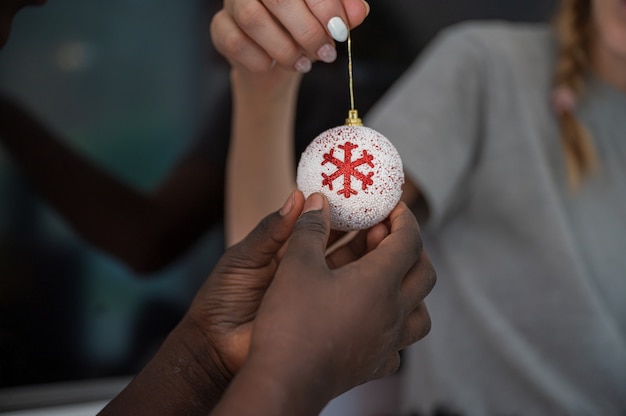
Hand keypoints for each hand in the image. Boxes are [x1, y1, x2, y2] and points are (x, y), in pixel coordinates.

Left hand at [181, 190, 390, 388]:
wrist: (213, 348)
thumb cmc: (221, 300)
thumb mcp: (244, 258)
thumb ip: (270, 230)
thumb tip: (298, 196)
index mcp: (288, 253)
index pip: (320, 227)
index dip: (339, 212)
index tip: (359, 195)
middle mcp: (308, 273)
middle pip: (343, 247)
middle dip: (363, 229)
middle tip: (382, 213)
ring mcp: (317, 297)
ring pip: (352, 272)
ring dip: (370, 252)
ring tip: (385, 234)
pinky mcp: (323, 319)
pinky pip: (348, 300)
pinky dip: (366, 285)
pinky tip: (380, 271)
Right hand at [210, 0, 369, 71]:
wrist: (277, 62)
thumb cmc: (304, 31)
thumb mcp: (331, 22)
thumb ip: (346, 12)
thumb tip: (359, 12)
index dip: (325, 5)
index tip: (340, 31)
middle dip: (307, 29)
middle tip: (326, 53)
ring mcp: (233, 2)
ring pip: (252, 18)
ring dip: (283, 47)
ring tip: (303, 64)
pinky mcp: (220, 28)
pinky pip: (236, 42)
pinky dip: (260, 60)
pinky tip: (273, 65)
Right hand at [243, 192, 434, 401]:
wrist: (285, 382)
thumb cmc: (291, 321)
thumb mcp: (296, 265)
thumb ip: (310, 229)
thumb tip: (318, 201)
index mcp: (380, 283)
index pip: (409, 240)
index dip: (404, 217)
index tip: (392, 206)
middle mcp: (394, 313)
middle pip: (425, 273)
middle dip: (412, 248)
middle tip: (388, 236)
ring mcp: (388, 343)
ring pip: (421, 312)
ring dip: (412, 289)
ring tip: (388, 278)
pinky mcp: (375, 365)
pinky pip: (400, 344)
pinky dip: (395, 327)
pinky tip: (374, 322)